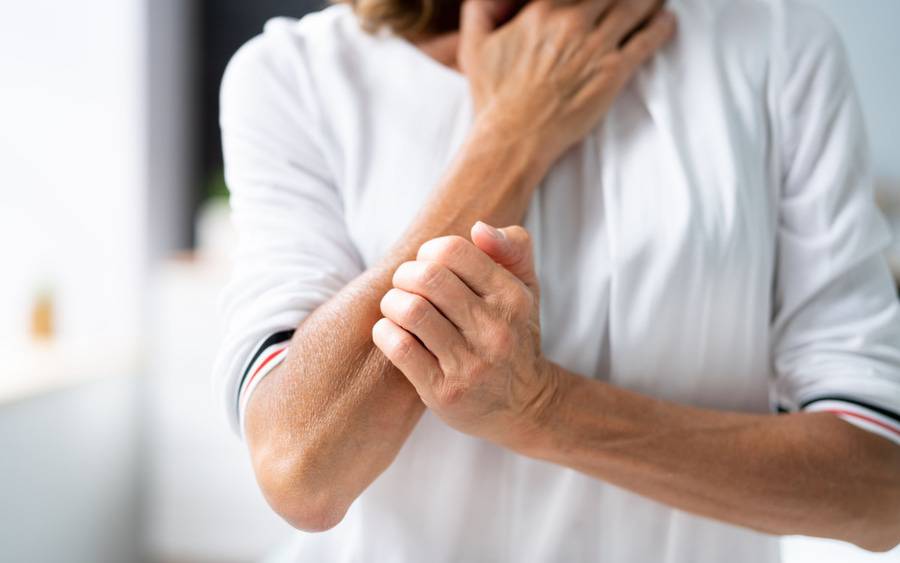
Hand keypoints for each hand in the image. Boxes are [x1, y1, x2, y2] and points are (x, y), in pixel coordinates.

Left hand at [372, 222, 556, 446]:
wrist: (524, 406)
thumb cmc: (515, 335)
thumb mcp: (527, 288)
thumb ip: (512, 248)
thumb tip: (478, 228)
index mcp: (512, 298)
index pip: (453, 251)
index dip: (430, 251)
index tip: (428, 265)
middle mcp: (495, 331)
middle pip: (427, 277)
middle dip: (404, 275)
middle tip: (405, 285)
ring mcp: (471, 365)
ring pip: (410, 311)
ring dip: (392, 303)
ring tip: (396, 309)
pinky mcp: (445, 392)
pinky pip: (400, 348)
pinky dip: (385, 332)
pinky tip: (392, 332)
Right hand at [459, 0, 675, 168]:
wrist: (514, 138)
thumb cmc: (494, 97)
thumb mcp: (475, 46)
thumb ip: (481, 9)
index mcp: (543, 10)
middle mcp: (573, 22)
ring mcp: (596, 46)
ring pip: (636, 6)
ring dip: (649, 0)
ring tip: (655, 0)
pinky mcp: (614, 71)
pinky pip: (649, 38)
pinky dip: (662, 24)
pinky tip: (666, 20)